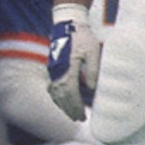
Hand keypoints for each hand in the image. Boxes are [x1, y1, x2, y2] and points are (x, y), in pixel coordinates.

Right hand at [48, 2, 99, 120]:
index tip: (82, 115)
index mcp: (68, 69)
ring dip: (62, 105)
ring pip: (55, 92)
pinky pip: (51, 86)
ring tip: (70, 113)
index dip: (76, 106)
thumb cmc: (82, 37)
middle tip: (78, 119)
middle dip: (70, 109)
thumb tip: (91, 88)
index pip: (71, 93)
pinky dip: (55, 96)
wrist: (66, 24)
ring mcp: (53, 69)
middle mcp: (57, 71)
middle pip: (62, 96)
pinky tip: (60, 100)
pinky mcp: (52, 67)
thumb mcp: (93, 52)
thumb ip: (92, 71)